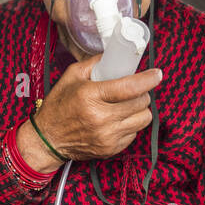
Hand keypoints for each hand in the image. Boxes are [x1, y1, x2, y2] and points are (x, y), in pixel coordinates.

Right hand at [17, 64, 160, 170]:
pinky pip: (134, 133)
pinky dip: (130, 124)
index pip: (130, 87)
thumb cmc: (58, 107)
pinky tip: (118, 120)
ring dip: (139, 110)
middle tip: (134, 90)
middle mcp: (101, 118)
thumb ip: (94, 63)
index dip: (148, 79)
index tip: (156, 74)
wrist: (48, 139)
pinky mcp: (110, 149)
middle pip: (141, 103)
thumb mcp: (71, 77)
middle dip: (142, 93)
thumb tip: (114, 55)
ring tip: (128, 106)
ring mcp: (107, 136)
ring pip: (143, 119)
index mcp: (91, 96)